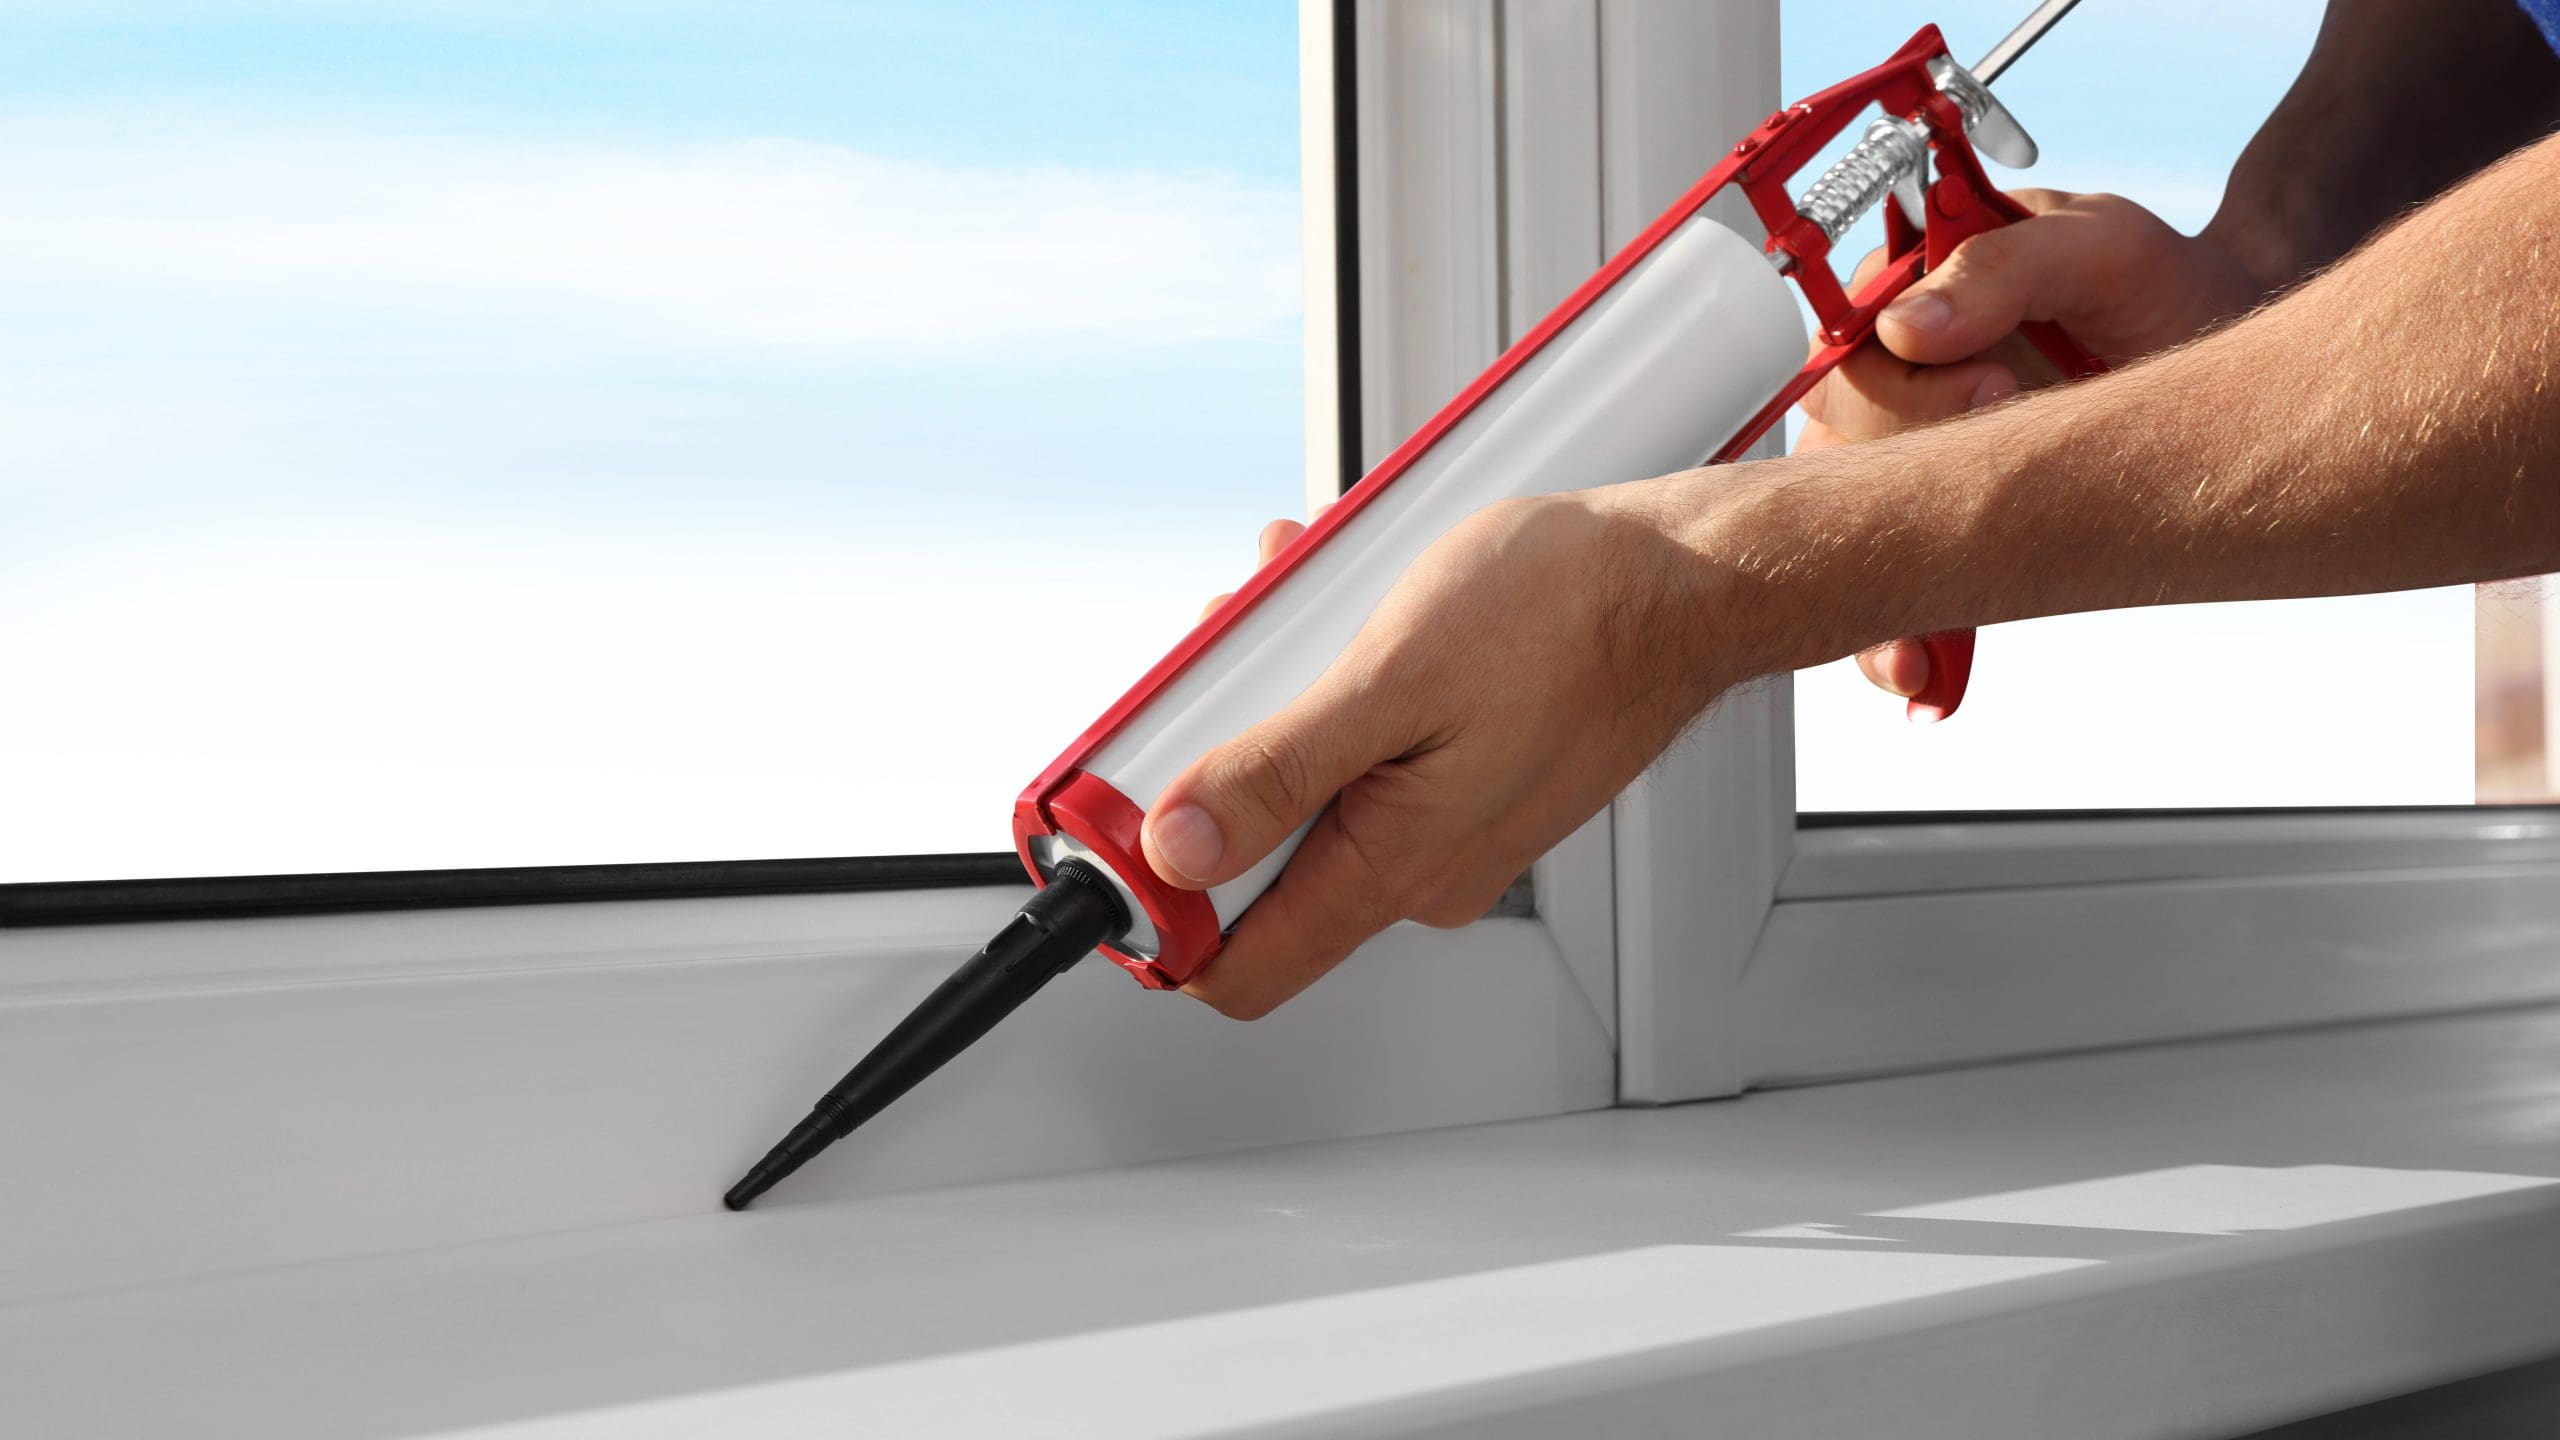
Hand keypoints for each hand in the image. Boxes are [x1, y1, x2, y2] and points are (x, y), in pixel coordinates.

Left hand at [1148, 487, 1743, 1018]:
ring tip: (1298, 613)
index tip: (1116, 828)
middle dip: (1214, 760)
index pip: (1235, 967)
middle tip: (1223, 663)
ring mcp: (1439, 828)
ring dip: (1275, 704)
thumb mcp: (1391, 676)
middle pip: (1252, 865)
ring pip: (1305, 794)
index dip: (1156, 912)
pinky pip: (1359, 758)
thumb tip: (1179, 844)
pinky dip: (1335, 691)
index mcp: (1394, 869)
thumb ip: (1277, 771)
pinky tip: (1352, 621)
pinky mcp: (1458, 780)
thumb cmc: (1568, 615)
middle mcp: (1416, 871)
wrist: (1681, 582)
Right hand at [1796, 190, 2267, 699]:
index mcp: (1910, 296)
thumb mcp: (2100, 248)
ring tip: (1934, 627)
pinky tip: (1922, 670)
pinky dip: (1896, 640)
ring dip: (1884, 579)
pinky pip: (1894, 585)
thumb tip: (1904, 326)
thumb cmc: (2166, 288)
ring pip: (1847, 526)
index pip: (1846, 351)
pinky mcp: (1943, 525)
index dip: (1899, 383)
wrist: (2228, 351)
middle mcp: (1894, 379)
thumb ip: (2001, 266)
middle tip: (2006, 455)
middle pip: (1834, 446)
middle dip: (1906, 473)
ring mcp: (1912, 457)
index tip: (1994, 384)